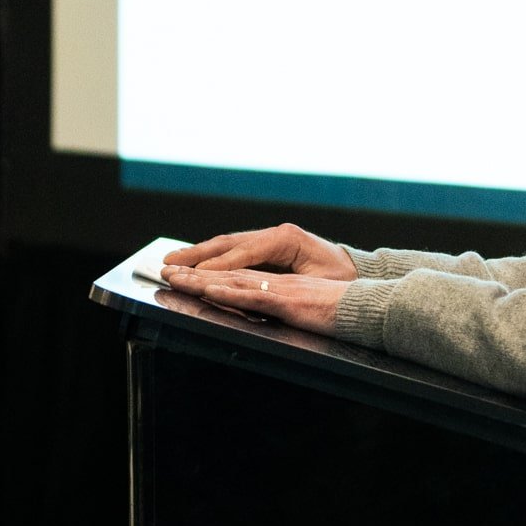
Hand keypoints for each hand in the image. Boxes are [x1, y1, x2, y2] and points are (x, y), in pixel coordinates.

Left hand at [160, 262, 346, 336]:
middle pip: (230, 274)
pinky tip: (207, 291)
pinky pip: (252, 296)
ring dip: (200, 280)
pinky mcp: (287, 302)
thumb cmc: (349, 313)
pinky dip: (227, 292)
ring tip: (173, 278)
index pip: (241, 276)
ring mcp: (281, 290)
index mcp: (284, 284)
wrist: (371, 309)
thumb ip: (294, 310)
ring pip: (233, 281)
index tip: (186, 273)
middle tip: (166, 271)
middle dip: (195, 272)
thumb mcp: (315, 310)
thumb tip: (281, 314)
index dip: (212, 274)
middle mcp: (278, 281)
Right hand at [164, 222, 356, 281]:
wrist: (356, 272)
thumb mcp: (320, 283)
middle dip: (196, 255)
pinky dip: (212, 256)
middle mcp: (275, 234)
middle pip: (228, 243)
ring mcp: (270, 238)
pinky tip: (195, 262)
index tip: (196, 275)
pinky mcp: (268, 246)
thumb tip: (258, 290)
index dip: (219, 265)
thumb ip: (289, 287)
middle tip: (169, 264)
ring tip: (173, 260)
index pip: (244, 252)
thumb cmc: (342, 280)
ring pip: (227, 244)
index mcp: (286, 239)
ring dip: (198, 253)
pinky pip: (234, 250)